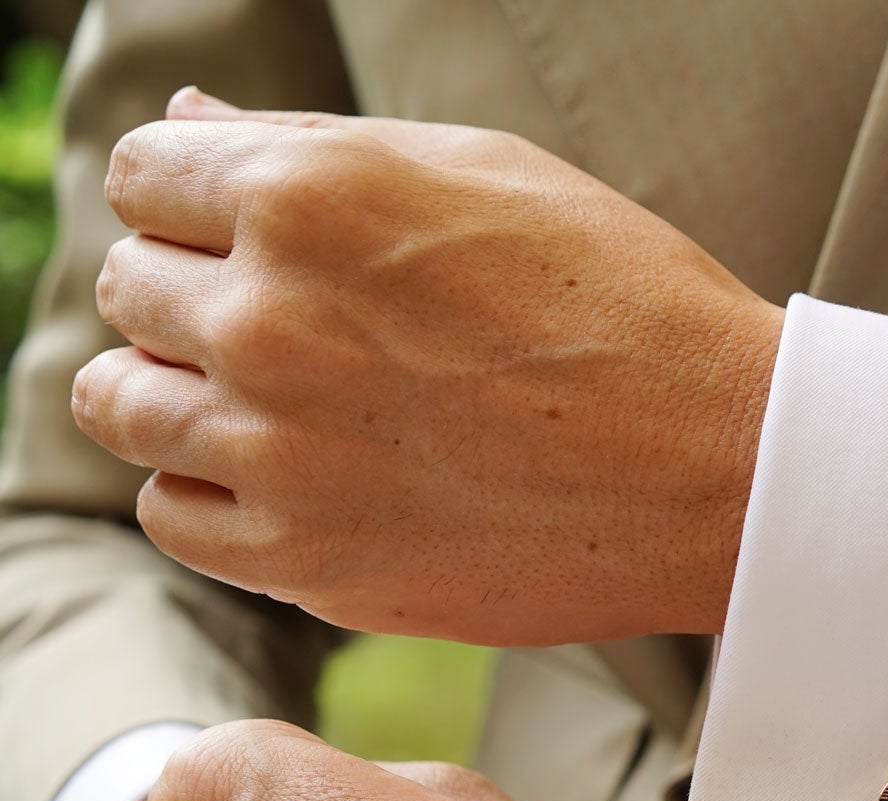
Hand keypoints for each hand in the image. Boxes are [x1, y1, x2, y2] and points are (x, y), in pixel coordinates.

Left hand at [74, 88, 782, 645]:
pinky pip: (174, 516)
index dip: (195, 200)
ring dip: (181, 392)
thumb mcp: (485, 175)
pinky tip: (297, 476)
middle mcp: (269, 320)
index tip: (253, 236)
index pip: (141, 176)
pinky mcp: (310, 559)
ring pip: (122, 405)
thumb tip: (190, 117)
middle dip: (193, 291)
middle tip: (299, 324)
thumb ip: (314, 145)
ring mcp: (279, 451)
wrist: (726, 469)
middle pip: (127, 289)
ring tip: (283, 402)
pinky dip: (213, 493)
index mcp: (309, 197)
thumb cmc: (630, 306)